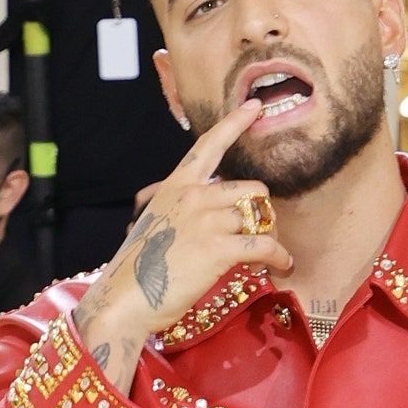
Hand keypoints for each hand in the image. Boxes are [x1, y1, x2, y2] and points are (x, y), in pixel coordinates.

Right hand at [73, 98, 291, 384]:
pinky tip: (283, 267)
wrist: (124, 299)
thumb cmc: (139, 270)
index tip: (255, 107)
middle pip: (251, 189)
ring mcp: (206, 220)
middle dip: (262, 214)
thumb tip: (210, 216)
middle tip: (262, 237)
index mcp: (177, 186)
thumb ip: (183, 212)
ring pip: (259, 218)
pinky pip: (264, 246)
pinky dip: (280, 258)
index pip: (208, 146)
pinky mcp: (219, 249)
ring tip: (274, 259)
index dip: (234, 124)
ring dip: (273, 239)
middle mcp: (193, 196)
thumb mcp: (156, 225)